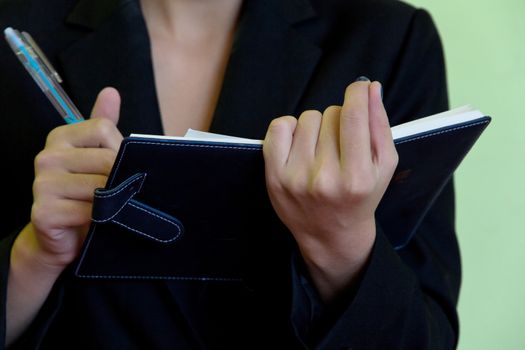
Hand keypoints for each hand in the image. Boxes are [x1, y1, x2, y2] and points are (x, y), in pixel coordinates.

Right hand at [21, 87, 122, 270]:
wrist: (64, 238)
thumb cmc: (85, 194)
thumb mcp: (96, 156)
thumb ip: (103, 125)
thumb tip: (111, 92)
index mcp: (60, 138)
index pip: (104, 129)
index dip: (120, 151)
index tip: (116, 167)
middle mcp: (47, 157)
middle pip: (107, 160)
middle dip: (121, 179)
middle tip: (119, 193)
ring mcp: (41, 184)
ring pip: (101, 187)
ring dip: (114, 202)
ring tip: (109, 208)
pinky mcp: (43, 212)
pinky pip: (89, 211)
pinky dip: (102, 219)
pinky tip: (96, 221)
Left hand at [263, 80, 397, 301]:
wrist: (330, 234)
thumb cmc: (361, 196)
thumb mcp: (383, 166)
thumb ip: (379, 125)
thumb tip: (370, 87)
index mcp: (356, 177)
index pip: (353, 116)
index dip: (357, 92)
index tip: (359, 88)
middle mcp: (324, 178)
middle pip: (331, 114)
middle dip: (340, 119)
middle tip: (341, 143)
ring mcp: (295, 177)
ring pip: (307, 118)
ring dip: (317, 126)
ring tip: (322, 148)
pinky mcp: (274, 177)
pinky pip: (280, 126)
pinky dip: (291, 128)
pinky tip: (300, 144)